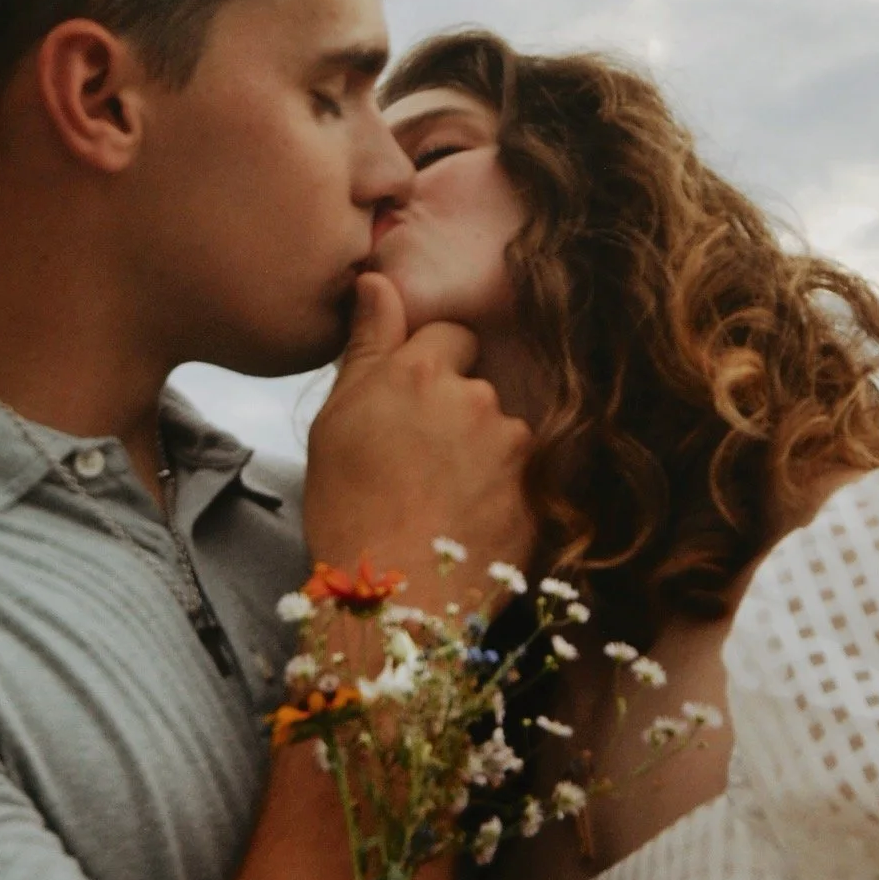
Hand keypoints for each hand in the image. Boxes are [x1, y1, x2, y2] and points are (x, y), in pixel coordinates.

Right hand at [303, 271, 531, 611]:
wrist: (391, 600)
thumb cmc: (348, 507)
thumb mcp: (337, 418)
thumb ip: (368, 343)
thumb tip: (378, 279)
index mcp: (422, 371)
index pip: (451, 337)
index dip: (431, 370)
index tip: (411, 409)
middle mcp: (477, 398)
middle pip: (478, 386)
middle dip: (459, 413)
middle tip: (421, 463)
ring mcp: (515, 447)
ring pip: (504, 433)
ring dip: (485, 455)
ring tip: (445, 501)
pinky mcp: (541, 494)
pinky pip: (526, 479)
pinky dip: (505, 495)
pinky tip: (471, 524)